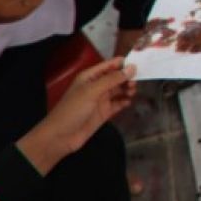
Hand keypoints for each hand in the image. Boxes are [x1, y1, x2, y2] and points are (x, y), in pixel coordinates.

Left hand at [17, 58, 137, 174]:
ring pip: (118, 90)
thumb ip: (112, 79)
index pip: (109, 65)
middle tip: (137, 81)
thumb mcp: (92, 91)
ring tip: (133, 91)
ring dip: (126, 89)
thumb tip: (132, 68)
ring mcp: (100, 100)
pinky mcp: (104, 113)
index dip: (122, 63)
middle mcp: (96, 86)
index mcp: (90, 77)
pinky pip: (117, 104)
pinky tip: (129, 102)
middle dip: (126, 77)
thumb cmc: (73, 110)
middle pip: (115, 77)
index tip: (138, 63)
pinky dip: (124, 102)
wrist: (61, 136)